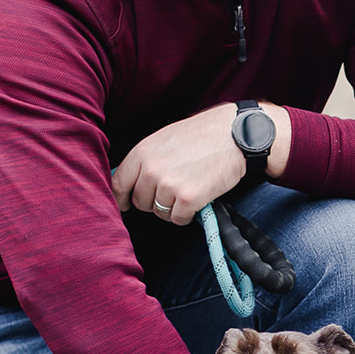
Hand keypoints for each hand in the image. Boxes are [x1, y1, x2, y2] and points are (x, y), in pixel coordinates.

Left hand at [112, 102, 291, 224]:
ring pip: (160, 213)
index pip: (118, 185)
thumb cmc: (202, 134)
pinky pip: (178, 219)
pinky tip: (199, 198)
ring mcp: (169, 185)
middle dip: (154, 202)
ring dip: (174, 208)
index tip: (127, 205)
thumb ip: (146, 160)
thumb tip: (130, 182)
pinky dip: (188, 214)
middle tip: (174, 190)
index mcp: (142, 152)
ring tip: (189, 189)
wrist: (235, 134)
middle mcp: (151, 170)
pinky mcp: (189, 199)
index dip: (122, 199)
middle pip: (140, 203)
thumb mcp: (164, 139)